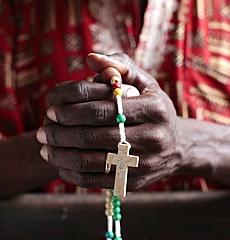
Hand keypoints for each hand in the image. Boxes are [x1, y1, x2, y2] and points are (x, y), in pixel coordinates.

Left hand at [36, 53, 177, 190]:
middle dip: (61, 132)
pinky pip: (96, 180)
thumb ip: (119, 65)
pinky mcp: (134, 182)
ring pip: (91, 161)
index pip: (102, 108)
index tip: (51, 108)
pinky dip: (72, 172)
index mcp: (154, 108)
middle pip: (94, 136)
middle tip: (42, 129)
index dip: (71, 108)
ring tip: (44, 146)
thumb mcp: (144, 82)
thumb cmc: (153, 107)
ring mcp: (144, 163)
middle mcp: (152, 137)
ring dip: (61, 154)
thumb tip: (91, 58)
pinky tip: (60, 162)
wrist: (177, 145)